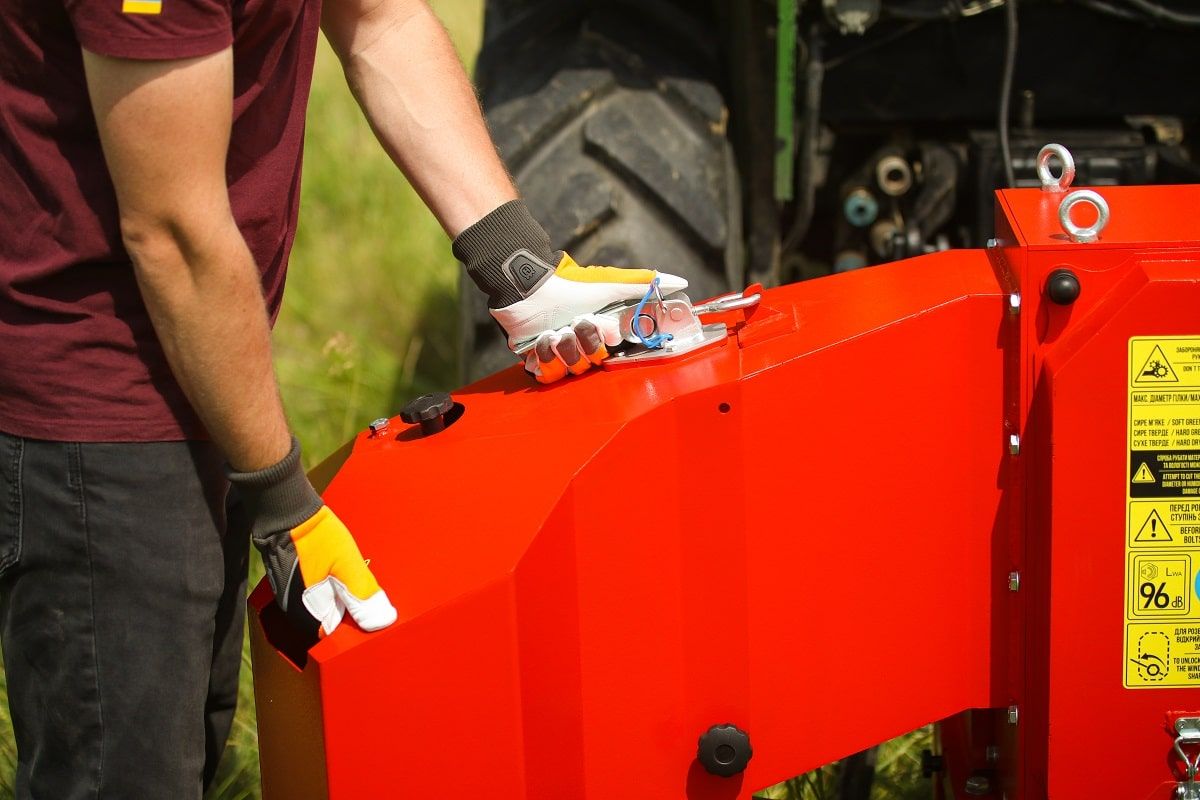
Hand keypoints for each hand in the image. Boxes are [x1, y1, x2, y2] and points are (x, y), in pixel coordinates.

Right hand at [229, 438, 396, 635]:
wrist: (286, 509)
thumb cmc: (316, 536)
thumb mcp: (348, 564)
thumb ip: (363, 595)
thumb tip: (382, 622)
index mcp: (309, 613)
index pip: (337, 636)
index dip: (358, 626)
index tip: (374, 613)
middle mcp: (295, 611)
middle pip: (330, 622)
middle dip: (350, 614)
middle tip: (370, 597)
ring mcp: (290, 597)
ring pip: (323, 607)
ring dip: (341, 600)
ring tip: (355, 583)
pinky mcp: (290, 583)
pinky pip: (315, 594)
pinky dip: (330, 589)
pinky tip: (340, 575)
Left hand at [493, 253, 686, 382]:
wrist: (529, 287)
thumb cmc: (570, 285)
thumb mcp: (610, 285)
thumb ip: (643, 286)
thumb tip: (681, 282)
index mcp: (598, 335)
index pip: (608, 353)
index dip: (602, 341)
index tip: (600, 323)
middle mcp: (580, 348)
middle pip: (589, 363)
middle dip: (582, 342)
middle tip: (574, 323)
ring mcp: (558, 355)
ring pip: (568, 370)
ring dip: (562, 347)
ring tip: (555, 330)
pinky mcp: (537, 360)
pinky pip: (546, 375)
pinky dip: (543, 356)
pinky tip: (541, 340)